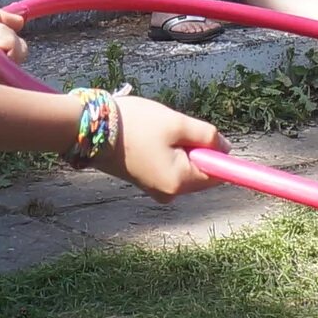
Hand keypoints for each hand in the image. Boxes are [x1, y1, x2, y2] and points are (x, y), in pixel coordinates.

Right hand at [101, 96, 222, 200]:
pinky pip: (169, 167)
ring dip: (180, 148)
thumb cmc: (137, 124)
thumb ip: (207, 136)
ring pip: (184, 166)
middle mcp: (170, 193)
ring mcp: (156, 189)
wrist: (92, 128)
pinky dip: (167, 151)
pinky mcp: (145, 182)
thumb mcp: (178, 124)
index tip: (203, 133)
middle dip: (195, 148)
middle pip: (201, 171)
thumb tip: (226, 148)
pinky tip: (149, 138)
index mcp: (180, 183)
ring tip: (158, 133)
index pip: (217, 174)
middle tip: (174, 129)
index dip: (218, 153)